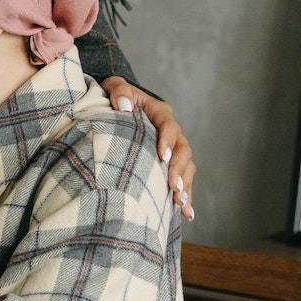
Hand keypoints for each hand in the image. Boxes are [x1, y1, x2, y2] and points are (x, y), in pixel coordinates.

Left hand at [101, 78, 195, 219]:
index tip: (162, 157)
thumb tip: (124, 107)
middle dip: (179, 170)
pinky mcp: (168, 163)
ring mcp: (172, 148)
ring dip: (185, 185)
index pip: (168, 126)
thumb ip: (118, 92)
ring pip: (187, 167)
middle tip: (174, 187)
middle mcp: (171, 131)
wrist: (114, 105)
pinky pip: (182, 178)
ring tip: (180, 204)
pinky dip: (185, 195)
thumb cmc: (113, 96)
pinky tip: (186, 213)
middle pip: (183, 150)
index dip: (167, 141)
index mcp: (160, 112)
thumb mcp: (113, 87)